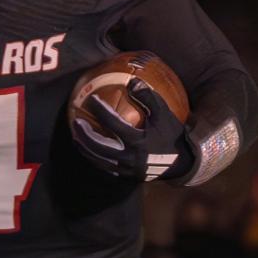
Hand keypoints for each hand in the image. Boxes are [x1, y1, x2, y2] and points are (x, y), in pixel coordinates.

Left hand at [72, 79, 197, 182]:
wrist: (181, 163)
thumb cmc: (171, 135)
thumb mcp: (163, 114)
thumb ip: (148, 98)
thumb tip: (132, 81)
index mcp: (137, 140)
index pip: (112, 123)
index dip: (100, 110)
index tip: (91, 100)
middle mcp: (129, 157)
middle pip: (99, 146)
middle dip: (85, 134)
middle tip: (76, 122)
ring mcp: (126, 169)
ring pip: (99, 159)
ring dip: (85, 148)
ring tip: (76, 136)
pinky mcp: (126, 176)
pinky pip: (105, 167)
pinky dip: (94, 158)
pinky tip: (88, 150)